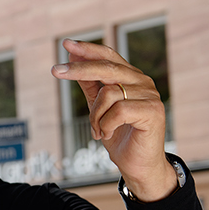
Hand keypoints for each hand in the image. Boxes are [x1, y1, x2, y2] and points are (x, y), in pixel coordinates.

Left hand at [51, 39, 176, 200]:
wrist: (138, 165)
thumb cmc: (119, 136)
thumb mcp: (98, 108)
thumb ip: (89, 85)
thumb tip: (73, 58)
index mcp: (131, 78)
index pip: (109, 56)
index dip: (88, 49)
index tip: (66, 44)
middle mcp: (143, 82)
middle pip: (107, 68)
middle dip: (79, 69)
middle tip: (55, 71)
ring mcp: (150, 96)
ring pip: (108, 93)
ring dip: (95, 115)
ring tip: (97, 130)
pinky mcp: (153, 111)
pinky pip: (118, 110)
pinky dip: (105, 124)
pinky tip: (107, 134)